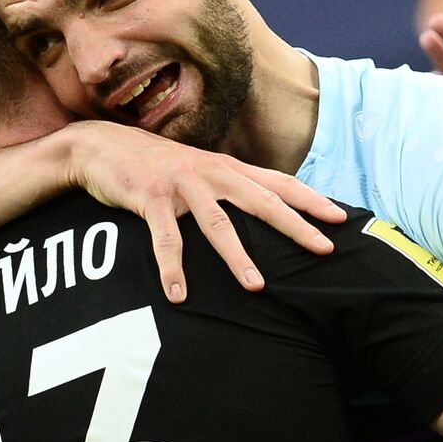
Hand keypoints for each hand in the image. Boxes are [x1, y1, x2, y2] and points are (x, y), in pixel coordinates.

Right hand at [62, 122, 346, 302]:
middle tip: (323, 249)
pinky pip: (165, 239)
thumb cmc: (156, 166)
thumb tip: (265, 211)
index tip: (341, 219)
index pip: (279, 183)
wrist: (102, 146)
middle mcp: (211, 172)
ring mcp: (181, 184)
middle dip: (295, 226)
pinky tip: (178, 295)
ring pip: (218, 224)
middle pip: (262, 201)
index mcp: (227, 168)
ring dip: (238, 257)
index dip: (311, 200)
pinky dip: (172, 269)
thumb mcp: (199, 172)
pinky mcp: (150, 197)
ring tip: (257, 287)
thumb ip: (230, 188)